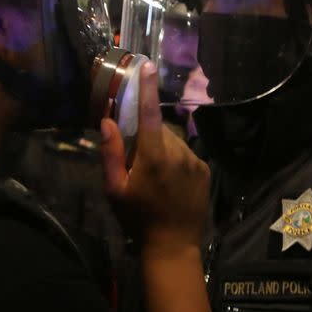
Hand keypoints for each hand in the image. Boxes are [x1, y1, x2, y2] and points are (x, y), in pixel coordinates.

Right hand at [100, 61, 210, 255]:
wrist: (174, 246)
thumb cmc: (137, 219)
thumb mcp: (115, 190)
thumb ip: (111, 154)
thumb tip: (107, 122)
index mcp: (153, 156)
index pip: (148, 114)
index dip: (147, 88)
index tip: (147, 65)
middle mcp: (178, 152)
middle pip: (158, 129)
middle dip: (146, 137)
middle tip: (137, 163)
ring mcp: (195, 161)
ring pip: (173, 141)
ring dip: (162, 149)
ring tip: (155, 178)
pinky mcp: (204, 170)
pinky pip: (185, 154)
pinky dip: (175, 160)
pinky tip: (170, 183)